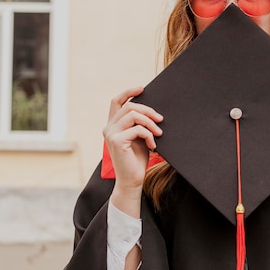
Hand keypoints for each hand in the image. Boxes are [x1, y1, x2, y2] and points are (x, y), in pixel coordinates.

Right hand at [103, 87, 162, 202]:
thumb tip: (152, 110)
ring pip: (133, 115)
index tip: (142, 88)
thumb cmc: (137, 160)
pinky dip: (148, 135)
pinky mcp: (116, 140)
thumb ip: (140, 124)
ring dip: (150, 122)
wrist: (132, 180)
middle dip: (148, 110)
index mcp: (112, 125)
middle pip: (129, 106)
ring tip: (159, 133)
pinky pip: (137, 129)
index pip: (116, 101)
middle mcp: (108, 127)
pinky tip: (153, 144)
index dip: (128, 92)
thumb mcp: (139, 137)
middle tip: (161, 119)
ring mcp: (111, 133)